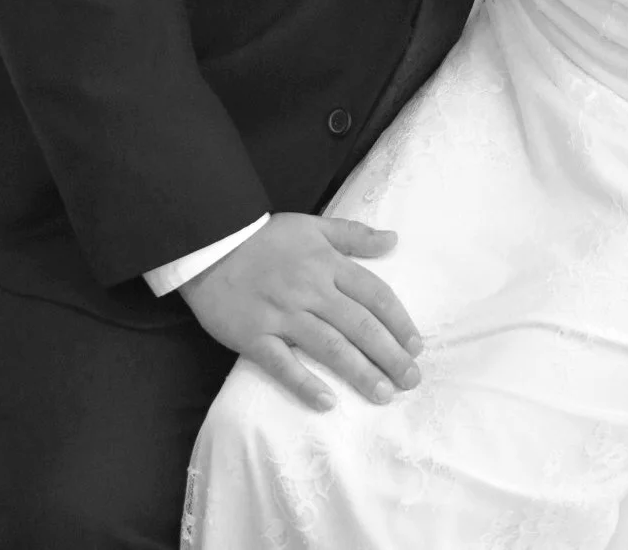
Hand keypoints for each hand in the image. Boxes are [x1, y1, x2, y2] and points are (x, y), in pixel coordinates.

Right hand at [179, 212, 422, 411]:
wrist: (211, 243)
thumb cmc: (265, 238)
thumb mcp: (313, 226)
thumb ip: (353, 235)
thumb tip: (393, 240)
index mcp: (327, 264)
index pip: (374, 295)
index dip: (399, 322)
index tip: (416, 345)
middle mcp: (310, 290)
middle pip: (359, 325)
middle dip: (390, 354)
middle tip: (411, 380)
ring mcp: (282, 314)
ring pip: (329, 346)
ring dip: (360, 371)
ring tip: (383, 393)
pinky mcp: (254, 335)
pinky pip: (282, 363)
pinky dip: (304, 382)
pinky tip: (327, 402)